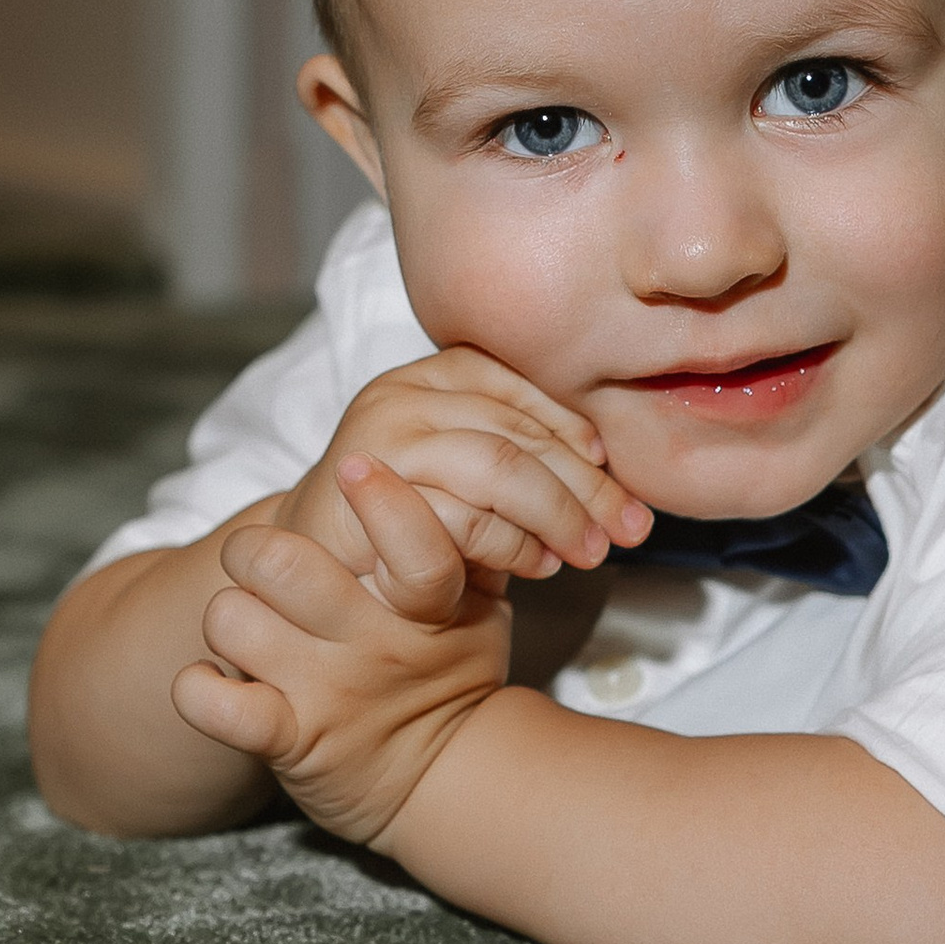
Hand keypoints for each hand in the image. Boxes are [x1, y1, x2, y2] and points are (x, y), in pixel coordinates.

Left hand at [174, 455, 515, 846]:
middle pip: (283, 566)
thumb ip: (468, 543)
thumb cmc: (449, 670)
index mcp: (430, 608)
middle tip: (262, 560)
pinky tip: (213, 680)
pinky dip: (196, 686)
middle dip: (255, 549)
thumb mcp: (480, 610)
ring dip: (227, 614)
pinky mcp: (287, 739)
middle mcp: (376, 647)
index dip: (384, 500)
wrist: (443, 783)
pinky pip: (209, 702)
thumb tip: (452, 464)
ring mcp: (328, 693)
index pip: (418, 548)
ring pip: (231, 619)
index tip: (357, 466)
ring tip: (249, 624)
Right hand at [278, 348, 648, 589]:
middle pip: (521, 432)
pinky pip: (466, 513)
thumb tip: (618, 487)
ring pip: (501, 466)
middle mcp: (405, 393)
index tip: (616, 475)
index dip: (577, 433)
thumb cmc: (408, 523)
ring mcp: (385, 437)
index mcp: (435, 374)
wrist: (316, 568)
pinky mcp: (374, 492)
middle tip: (628, 529)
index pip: (522, 388)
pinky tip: (538, 565)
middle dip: (587, 486)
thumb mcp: (475, 477)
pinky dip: (514, 544)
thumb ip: (529, 462)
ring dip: (558, 515)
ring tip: (588, 552)